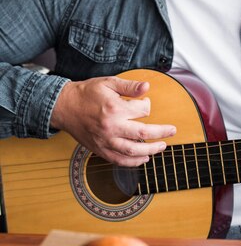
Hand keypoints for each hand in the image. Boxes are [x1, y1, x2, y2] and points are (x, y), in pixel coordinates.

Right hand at [51, 76, 175, 165]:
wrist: (64, 107)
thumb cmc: (86, 93)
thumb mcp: (108, 83)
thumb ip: (129, 86)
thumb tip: (147, 87)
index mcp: (114, 109)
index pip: (142, 110)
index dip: (148, 106)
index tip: (146, 103)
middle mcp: (111, 127)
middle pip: (143, 133)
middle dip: (161, 133)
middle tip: (172, 131)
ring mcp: (105, 141)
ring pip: (133, 151)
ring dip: (151, 150)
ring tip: (161, 147)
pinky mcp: (99, 150)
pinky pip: (119, 160)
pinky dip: (133, 162)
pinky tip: (143, 158)